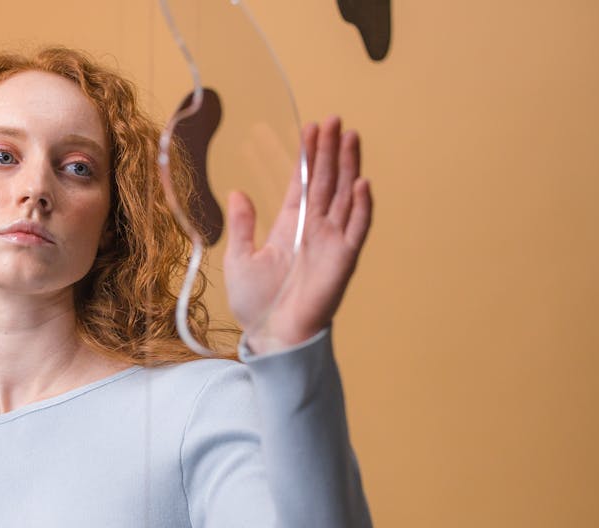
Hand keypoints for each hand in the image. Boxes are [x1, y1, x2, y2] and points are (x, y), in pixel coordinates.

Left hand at [224, 116, 371, 352]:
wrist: (272, 336)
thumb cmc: (256, 305)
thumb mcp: (240, 259)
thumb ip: (242, 225)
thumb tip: (238, 192)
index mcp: (290, 227)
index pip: (303, 184)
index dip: (308, 157)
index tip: (312, 130)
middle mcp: (314, 230)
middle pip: (326, 182)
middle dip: (329, 151)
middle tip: (333, 120)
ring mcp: (331, 242)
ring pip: (343, 196)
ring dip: (348, 167)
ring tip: (350, 137)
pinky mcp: (343, 259)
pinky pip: (356, 228)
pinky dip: (361, 206)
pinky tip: (361, 182)